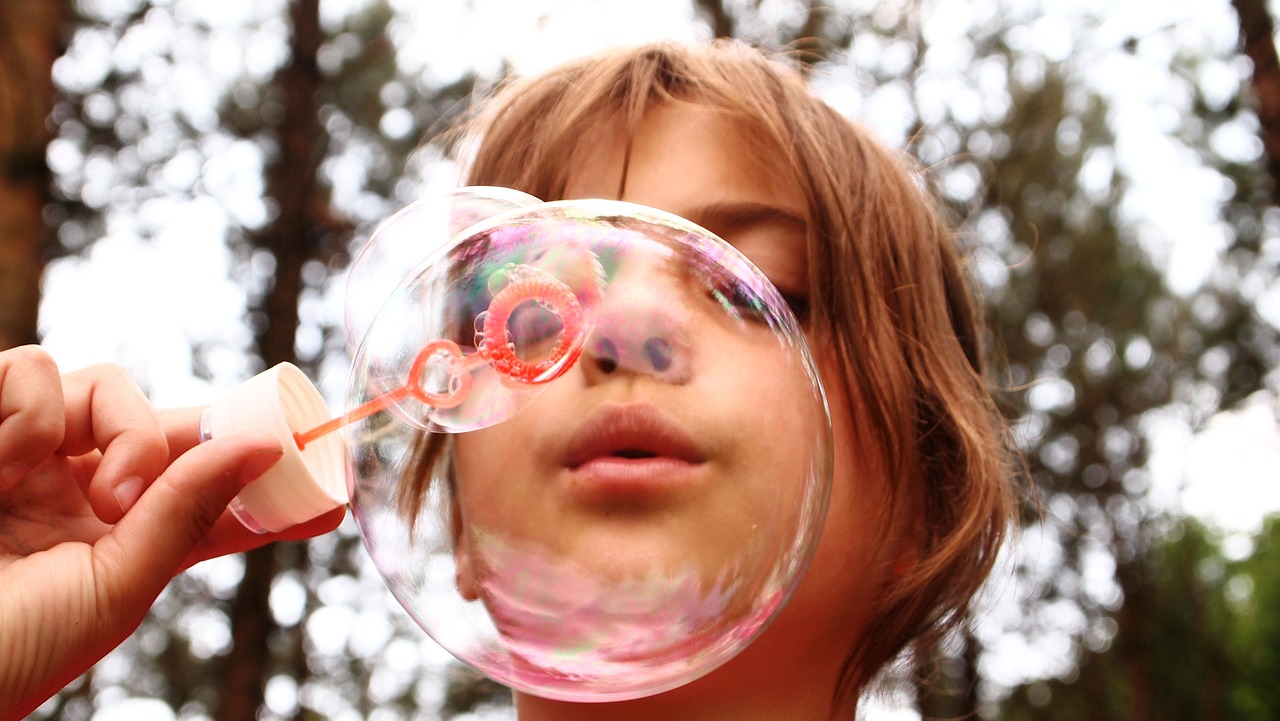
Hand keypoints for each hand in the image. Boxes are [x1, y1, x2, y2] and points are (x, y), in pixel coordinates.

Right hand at [0, 346, 344, 718]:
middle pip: (161, 421)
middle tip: (195, 466)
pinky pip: (31, 369)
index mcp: (120, 535)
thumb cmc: (8, 649)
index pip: (208, 489)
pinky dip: (28, 411)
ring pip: (101, 382)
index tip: (328, 472)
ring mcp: (24, 454)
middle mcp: (78, 489)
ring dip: (115, 428)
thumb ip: (185, 515)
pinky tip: (5, 465)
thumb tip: (264, 447)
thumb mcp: (113, 589)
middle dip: (185, 433)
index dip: (264, 472)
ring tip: (91, 492)